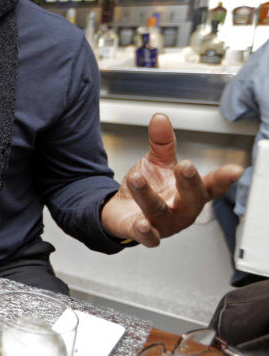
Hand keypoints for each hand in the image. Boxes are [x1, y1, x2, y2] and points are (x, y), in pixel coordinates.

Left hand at [101, 113, 242, 246]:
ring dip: (149, 195)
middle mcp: (181, 210)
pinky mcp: (143, 232)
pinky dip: (146, 231)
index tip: (234, 170)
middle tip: (185, 166)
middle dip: (190, 183)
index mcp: (190, 192)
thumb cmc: (148, 189)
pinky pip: (148, 237)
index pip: (211, 186)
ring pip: (161, 212)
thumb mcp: (157, 163)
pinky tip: (142, 223)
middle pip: (193, 200)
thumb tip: (160, 118)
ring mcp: (164, 224)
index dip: (223, 179)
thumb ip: (161, 143)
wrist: (120, 211)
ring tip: (137, 178)